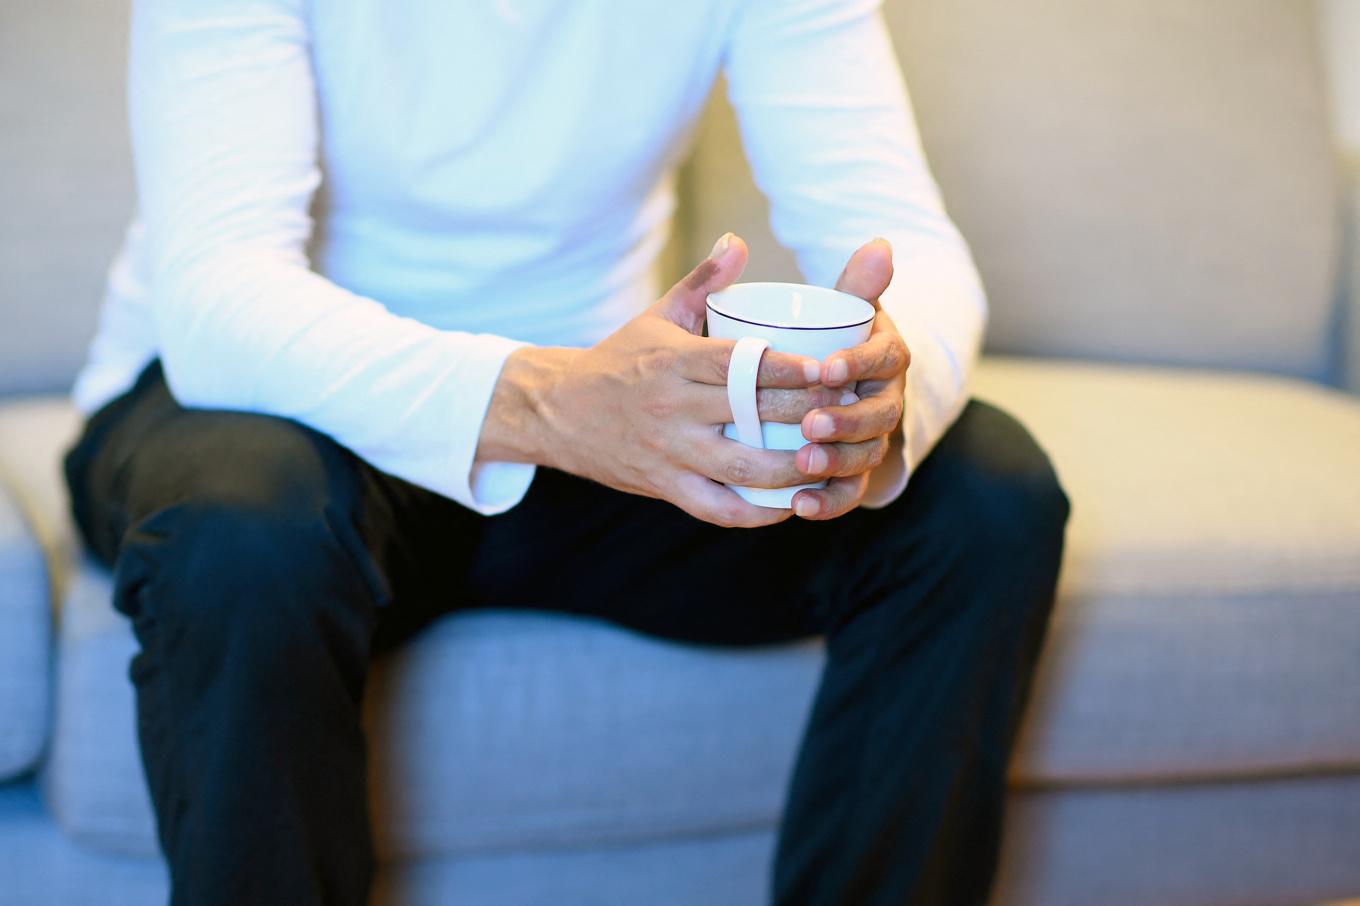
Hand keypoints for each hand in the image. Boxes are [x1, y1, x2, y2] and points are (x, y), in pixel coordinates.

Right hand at [479, 234, 846, 527]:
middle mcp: (672, 409)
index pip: (739, 364)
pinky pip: (718, 508)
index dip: (787, 368)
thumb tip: (739, 241)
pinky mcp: (666, 486)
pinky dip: (757, 512)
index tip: (827, 369)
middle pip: (752, 415)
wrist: (559, 411)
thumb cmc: (620, 360)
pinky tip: (791, 504)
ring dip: (792, 469)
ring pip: (742, 469)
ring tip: (829, 461)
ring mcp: (670, 452)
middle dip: (806, 416)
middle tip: (847, 412)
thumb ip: (704, 281)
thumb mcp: (658, 315)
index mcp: (674, 362)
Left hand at [790, 239, 909, 520]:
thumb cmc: (836, 342)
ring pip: (865, 455)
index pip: (884, 358)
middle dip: (846, 421)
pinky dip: (827, 502)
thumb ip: (856, 282)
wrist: (847, 389)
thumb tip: (880, 244)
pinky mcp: (855, 473)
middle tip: (809, 423)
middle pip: (878, 415)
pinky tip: (799, 507)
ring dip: (836, 462)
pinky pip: (849, 493)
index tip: (826, 368)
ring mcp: (873, 439)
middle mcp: (886, 399)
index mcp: (886, 357)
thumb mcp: (847, 311)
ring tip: (802, 463)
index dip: (858, 364)